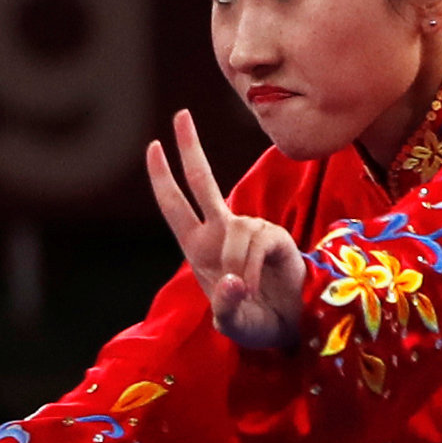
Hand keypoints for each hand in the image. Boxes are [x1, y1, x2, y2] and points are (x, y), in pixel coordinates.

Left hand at [146, 110, 304, 349]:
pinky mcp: (275, 237)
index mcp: (199, 245)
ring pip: (235, 231)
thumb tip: (233, 281)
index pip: (175, 204)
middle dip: (189, 147)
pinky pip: (258, 242)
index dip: (162, 176)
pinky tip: (252, 285)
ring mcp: (249, 231)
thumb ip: (226, 307)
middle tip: (180, 113)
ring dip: (236, 264)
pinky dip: (251, 267)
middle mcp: (221, 231)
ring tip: (244, 291)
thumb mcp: (231, 323)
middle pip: (201, 180)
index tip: (153, 145)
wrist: (288, 328)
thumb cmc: (252, 321)